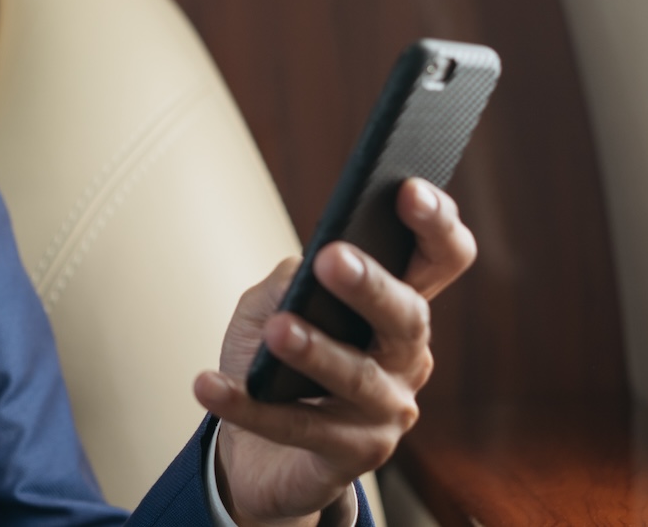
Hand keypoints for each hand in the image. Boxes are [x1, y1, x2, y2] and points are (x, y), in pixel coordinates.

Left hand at [192, 178, 476, 526]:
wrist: (257, 454)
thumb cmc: (271, 363)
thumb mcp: (271, 306)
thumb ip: (292, 281)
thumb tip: (303, 273)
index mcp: (395, 307)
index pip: (439, 259)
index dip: (435, 225)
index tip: (408, 190)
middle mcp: (405, 358)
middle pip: (408, 316)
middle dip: (371, 286)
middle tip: (334, 258)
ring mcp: (386, 412)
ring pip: (358, 378)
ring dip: (316, 350)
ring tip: (278, 330)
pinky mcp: (354, 458)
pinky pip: (300, 429)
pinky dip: (249, 407)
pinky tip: (208, 385)